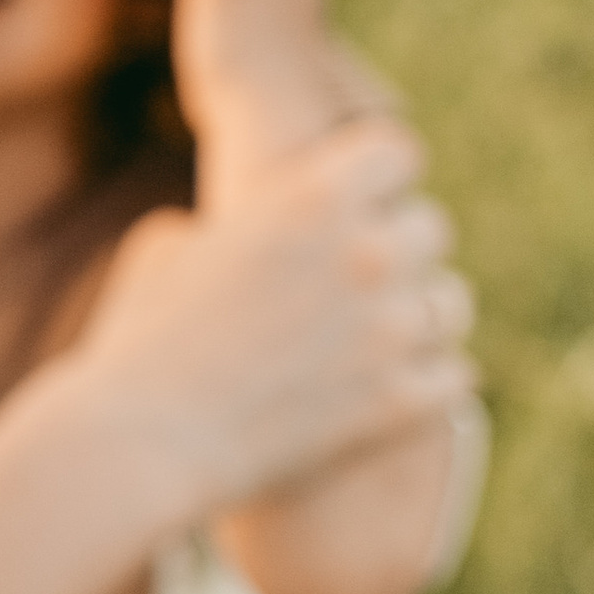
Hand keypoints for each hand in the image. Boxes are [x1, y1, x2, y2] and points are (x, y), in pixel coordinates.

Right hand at [74, 120, 476, 511]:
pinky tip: (393, 386)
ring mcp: (390, 330)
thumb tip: (215, 233)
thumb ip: (220, 226)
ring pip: (452, 301)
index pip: (397, 152)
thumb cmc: (140, 340)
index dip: (379, 177)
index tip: (362, 201)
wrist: (146, 441)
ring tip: (383, 333)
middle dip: (400, 247)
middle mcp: (366, 253)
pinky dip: (428, 380)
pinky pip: (454, 373)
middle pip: (433, 227)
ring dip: (420, 313)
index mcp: (312, 198)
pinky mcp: (399, 401)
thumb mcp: (167, 247)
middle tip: (364, 276)